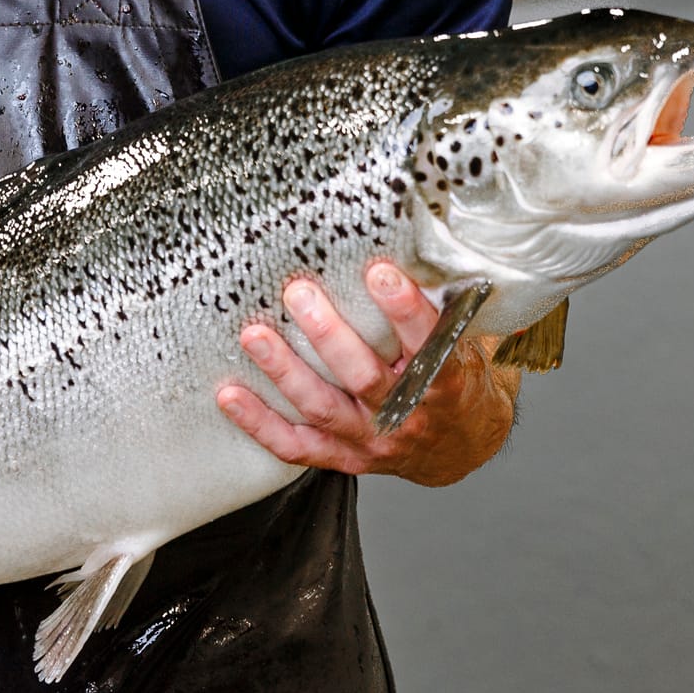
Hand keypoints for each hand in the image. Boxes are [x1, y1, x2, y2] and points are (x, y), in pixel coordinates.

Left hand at [216, 262, 516, 487]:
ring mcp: (373, 440)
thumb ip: (438, 303)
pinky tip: (229, 396)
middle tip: (297, 293)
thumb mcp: (463, 341)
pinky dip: (261, 424)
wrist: (460, 444)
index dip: (404, 309)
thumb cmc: (455, 379)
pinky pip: (298, 446)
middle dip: (328, 335)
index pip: (428, 342)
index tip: (380, 271)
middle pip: (363, 376)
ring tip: (254, 336)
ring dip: (285, 372)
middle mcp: (408, 414)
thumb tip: (411, 235)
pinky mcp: (346, 457)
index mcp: (445, 381)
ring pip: (323, 408)